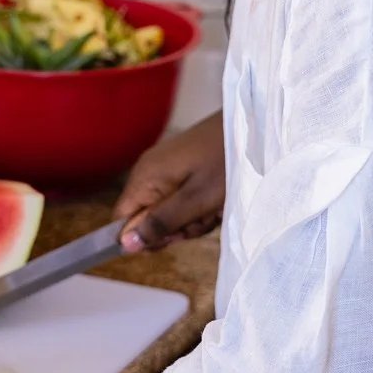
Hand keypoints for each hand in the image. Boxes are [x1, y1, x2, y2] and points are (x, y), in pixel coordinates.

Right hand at [114, 112, 224, 252]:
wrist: (250, 128)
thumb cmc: (224, 163)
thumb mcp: (196, 200)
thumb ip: (161, 222)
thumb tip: (124, 245)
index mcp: (145, 177)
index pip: (122, 221)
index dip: (144, 237)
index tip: (172, 238)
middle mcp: (149, 172)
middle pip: (148, 217)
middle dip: (176, 226)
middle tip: (201, 218)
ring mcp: (165, 168)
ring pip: (167, 210)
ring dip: (192, 217)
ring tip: (213, 207)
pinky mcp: (181, 167)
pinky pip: (180, 197)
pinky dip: (198, 205)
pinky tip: (215, 200)